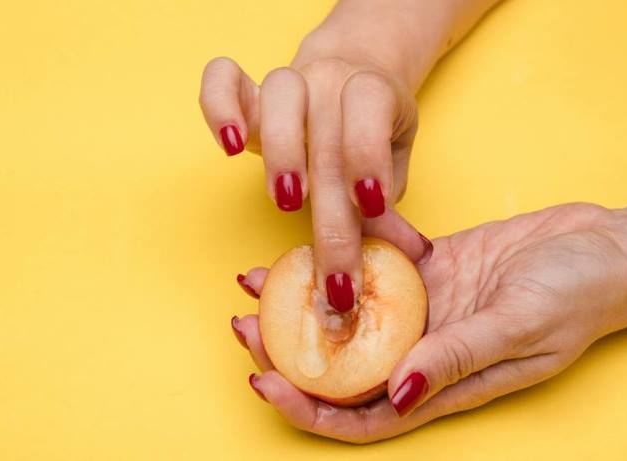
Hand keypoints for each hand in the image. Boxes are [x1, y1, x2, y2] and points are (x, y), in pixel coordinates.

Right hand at [200, 49, 428, 311]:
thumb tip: (407, 254)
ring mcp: (290, 81)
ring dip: (282, 152)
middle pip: (327, 139)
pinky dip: (218, 106)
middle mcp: (331, 80)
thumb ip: (390, 207)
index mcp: (374, 90)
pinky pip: (223, 79)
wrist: (353, 76)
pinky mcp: (249, 92)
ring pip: (280, 95)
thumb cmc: (374, 134)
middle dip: (330, 217)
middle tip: (334, 275)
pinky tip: (230, 147)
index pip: (371, 107)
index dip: (369, 154)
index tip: (370, 207)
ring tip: (286, 202)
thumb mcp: (392, 166)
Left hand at [231, 203, 626, 442]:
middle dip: (287, 351)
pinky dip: (347, 255)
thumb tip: (398, 394)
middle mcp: (426, 350)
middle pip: (342, 366)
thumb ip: (458, 358)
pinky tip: (318, 236)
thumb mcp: (520, 325)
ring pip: (350, 314)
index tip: (263, 379)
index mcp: (444, 382)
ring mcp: (427, 308)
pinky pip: (378, 265)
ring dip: (304, 300)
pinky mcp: (432, 268)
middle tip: (241, 322)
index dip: (309, 408)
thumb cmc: (579, 295)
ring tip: (258, 278)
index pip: (364, 414)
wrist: (609, 247)